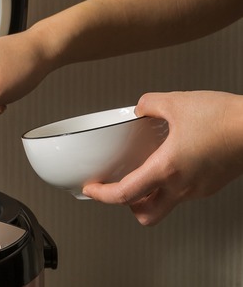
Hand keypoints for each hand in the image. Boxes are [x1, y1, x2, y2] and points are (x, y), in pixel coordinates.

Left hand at [83, 91, 242, 224]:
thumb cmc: (226, 119)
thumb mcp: (176, 102)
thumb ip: (150, 104)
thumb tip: (141, 107)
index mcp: (167, 169)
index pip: (125, 194)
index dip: (102, 195)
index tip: (91, 189)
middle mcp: (182, 186)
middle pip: (146, 214)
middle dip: (128, 206)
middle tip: (118, 189)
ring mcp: (199, 189)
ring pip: (167, 203)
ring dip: (151, 194)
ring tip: (143, 173)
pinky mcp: (212, 184)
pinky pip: (184, 191)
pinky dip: (171, 183)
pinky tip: (172, 162)